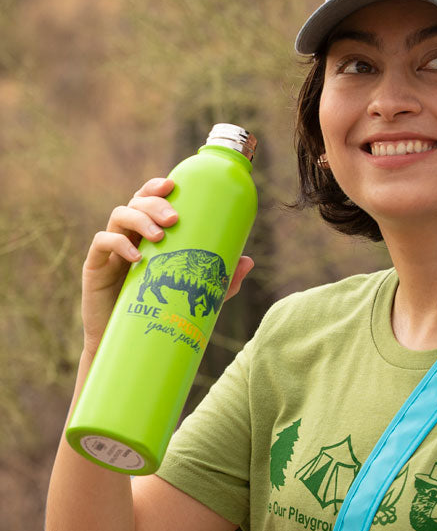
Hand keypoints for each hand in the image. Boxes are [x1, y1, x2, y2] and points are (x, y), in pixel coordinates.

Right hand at [81, 177, 252, 356]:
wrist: (126, 346)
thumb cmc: (160, 313)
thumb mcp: (195, 295)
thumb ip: (220, 281)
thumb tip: (248, 261)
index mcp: (148, 235)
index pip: (149, 201)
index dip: (156, 187)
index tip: (173, 184)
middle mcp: (128, 236)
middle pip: (135, 203)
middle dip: (154, 204)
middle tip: (174, 219)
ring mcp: (110, 250)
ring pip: (118, 216)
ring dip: (140, 220)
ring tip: (159, 236)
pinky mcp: (94, 267)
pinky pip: (101, 243)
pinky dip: (118, 243)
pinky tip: (137, 256)